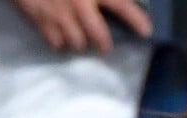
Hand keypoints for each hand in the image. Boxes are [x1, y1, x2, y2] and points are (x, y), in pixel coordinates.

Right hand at [12, 0, 151, 52]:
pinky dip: (59, 41)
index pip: (121, 5)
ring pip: (77, 44)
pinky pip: (56, 45)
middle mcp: (79, 6)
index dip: (135, 19)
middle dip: (103, 44)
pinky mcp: (41, 24)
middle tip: (104, 44)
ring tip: (76, 33)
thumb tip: (106, 1)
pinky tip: (58, 32)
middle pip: (99, 38)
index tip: (146, 31)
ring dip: (79, 41)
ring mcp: (59, 17)